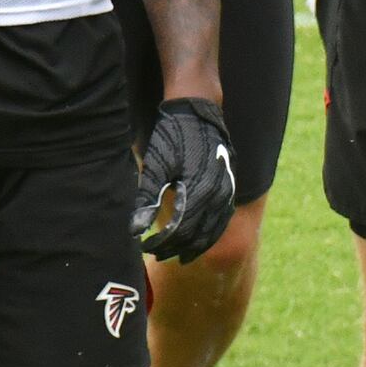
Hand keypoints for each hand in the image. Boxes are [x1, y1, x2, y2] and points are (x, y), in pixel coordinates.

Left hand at [135, 97, 238, 261]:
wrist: (197, 111)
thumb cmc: (172, 137)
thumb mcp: (156, 166)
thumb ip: (148, 199)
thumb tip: (136, 230)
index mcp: (198, 190)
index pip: (180, 231)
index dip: (162, 243)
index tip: (146, 247)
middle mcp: (217, 194)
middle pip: (198, 234)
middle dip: (177, 248)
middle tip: (158, 255)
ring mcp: (226, 190)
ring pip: (214, 229)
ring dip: (196, 245)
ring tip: (179, 255)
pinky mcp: (229, 185)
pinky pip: (222, 217)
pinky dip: (211, 232)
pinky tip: (200, 237)